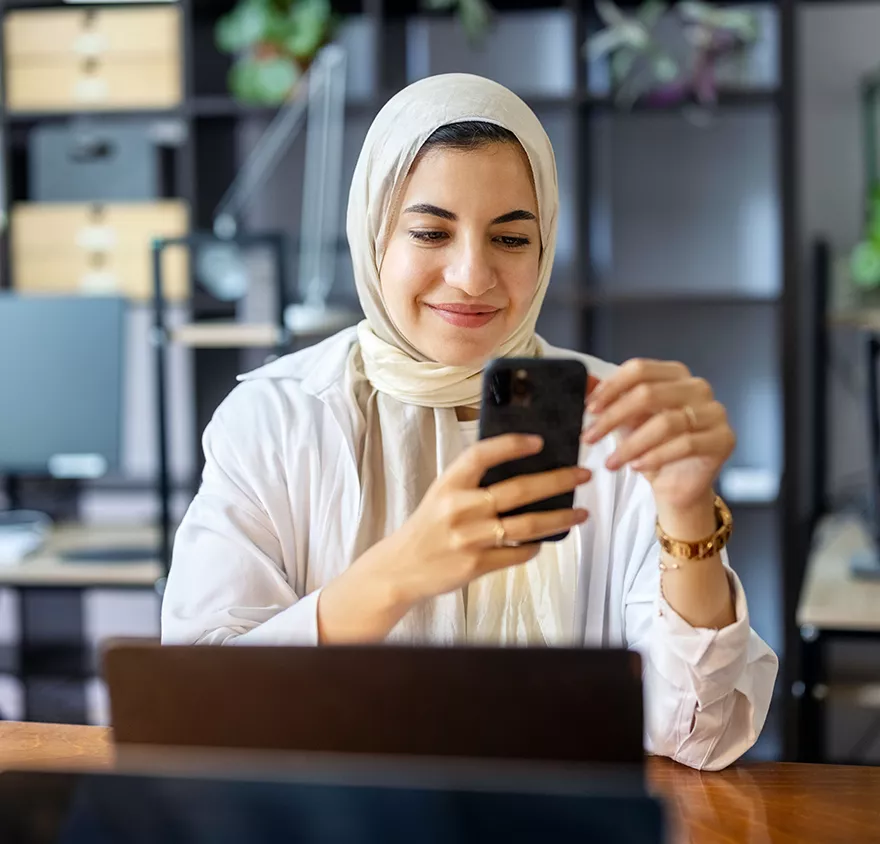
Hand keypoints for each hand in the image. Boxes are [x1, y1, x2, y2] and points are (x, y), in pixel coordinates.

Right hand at [384, 434, 590, 607]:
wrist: (401, 568)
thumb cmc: (428, 526)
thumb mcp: (442, 494)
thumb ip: (473, 482)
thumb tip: (523, 467)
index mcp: (449, 484)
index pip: (482, 455)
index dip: (512, 445)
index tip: (540, 441)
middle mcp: (459, 508)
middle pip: (518, 490)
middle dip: (557, 481)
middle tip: (582, 474)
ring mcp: (469, 538)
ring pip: (527, 526)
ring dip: (560, 518)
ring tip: (582, 513)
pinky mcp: (476, 565)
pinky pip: (517, 554)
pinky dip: (535, 546)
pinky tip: (544, 540)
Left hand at [583, 359, 734, 511]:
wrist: (676, 485)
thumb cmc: (651, 448)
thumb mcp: (624, 422)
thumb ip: (609, 401)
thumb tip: (586, 381)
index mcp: (674, 374)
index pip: (639, 369)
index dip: (610, 387)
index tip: (588, 408)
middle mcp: (698, 387)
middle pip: (649, 393)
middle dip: (613, 417)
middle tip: (589, 436)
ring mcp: (715, 412)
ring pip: (666, 422)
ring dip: (631, 444)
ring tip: (611, 462)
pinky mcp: (724, 439)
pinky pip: (685, 445)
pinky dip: (655, 456)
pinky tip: (636, 467)